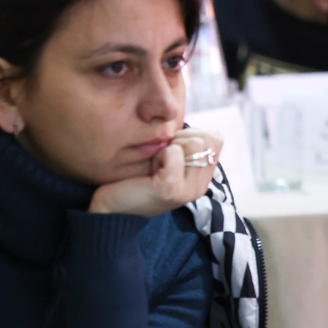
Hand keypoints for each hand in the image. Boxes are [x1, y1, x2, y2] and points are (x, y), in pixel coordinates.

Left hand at [88, 129, 222, 216]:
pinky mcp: (171, 190)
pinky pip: (174, 153)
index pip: (216, 139)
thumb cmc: (137, 178)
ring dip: (170, 146)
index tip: (171, 150)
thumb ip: (186, 147)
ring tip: (157, 163)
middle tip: (161, 157)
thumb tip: (187, 121)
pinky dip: (160, 154)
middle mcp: (200, 187)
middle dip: (180, 139)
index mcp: (203, 180)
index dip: (192, 135)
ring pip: (194, 143)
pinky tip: (150, 169)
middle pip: (207, 139)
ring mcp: (187, 191)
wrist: (111, 206)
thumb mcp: (169, 160)